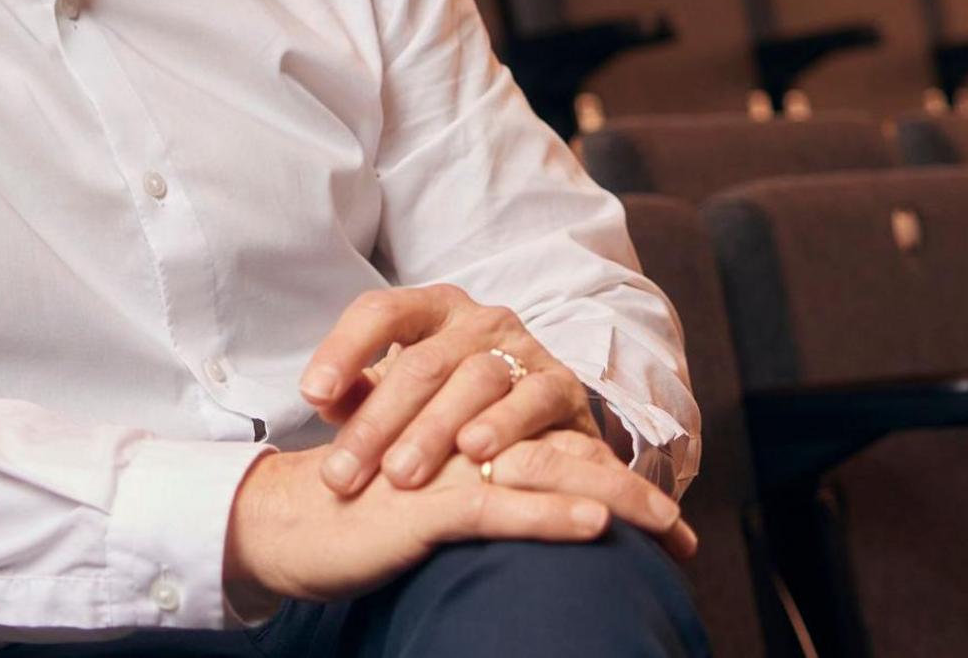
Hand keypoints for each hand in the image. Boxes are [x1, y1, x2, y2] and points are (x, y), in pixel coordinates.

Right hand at [220, 432, 694, 616]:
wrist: (285, 524)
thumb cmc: (358, 514)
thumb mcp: (425, 499)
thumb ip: (474, 492)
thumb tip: (544, 515)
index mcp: (466, 433)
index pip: (556, 445)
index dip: (614, 477)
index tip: (667, 532)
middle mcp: (461, 437)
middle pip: (566, 450)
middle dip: (631, 491)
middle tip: (683, 535)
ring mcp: (444, 467)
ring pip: (544, 469)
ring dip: (613, 499)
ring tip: (666, 529)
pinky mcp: (423, 503)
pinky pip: (497, 506)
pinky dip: (550, 517)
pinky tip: (595, 529)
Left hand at [299, 284, 604, 497]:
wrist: (540, 426)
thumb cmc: (450, 408)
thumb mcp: (399, 396)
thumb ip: (358, 394)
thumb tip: (321, 399)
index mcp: (430, 310)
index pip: (379, 312)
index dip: (343, 349)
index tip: (310, 396)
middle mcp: (477, 320)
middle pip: (421, 362)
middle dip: (378, 422)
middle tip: (343, 474)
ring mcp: (522, 348)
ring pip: (473, 380)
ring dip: (432, 430)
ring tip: (400, 475)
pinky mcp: (561, 385)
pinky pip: (533, 398)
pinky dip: (505, 424)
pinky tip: (474, 452)